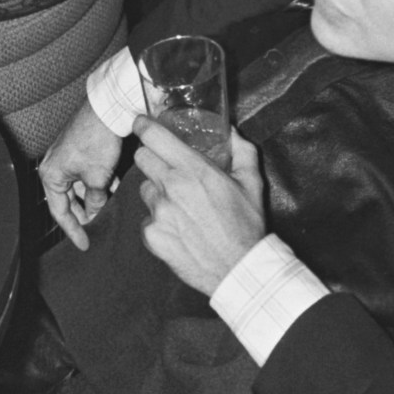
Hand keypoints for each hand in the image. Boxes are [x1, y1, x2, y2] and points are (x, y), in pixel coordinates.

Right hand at [38, 101, 123, 250]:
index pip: (60, 212)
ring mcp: (66, 156)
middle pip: (67, 200)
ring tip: (107, 208)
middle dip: (84, 214)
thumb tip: (95, 214)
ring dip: (92, 198)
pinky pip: (84, 174)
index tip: (85, 244)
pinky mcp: (78, 149)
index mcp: (51, 175)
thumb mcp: (97, 179)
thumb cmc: (97, 141)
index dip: (73, 230)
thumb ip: (95, 202)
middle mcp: (54, 165)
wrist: (107, 109)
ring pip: (78, 187)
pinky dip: (95, 183)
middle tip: (97, 229)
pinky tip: (111, 188)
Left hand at [133, 119, 266, 296]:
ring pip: (144, 189)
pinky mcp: (151, 235)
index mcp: (194, 169)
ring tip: (178, 204)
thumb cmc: (246, 225)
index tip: (141, 123)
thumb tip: (233, 132)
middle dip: (151, 157)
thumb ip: (242, 151)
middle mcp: (171, 187)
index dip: (143, 125)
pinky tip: (177, 228)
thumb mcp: (252, 183)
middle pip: (142, 157)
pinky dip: (157, 221)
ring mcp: (159, 213)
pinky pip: (146, 219)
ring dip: (156, 191)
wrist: (238, 270)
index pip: (153, 136)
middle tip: (166, 166)